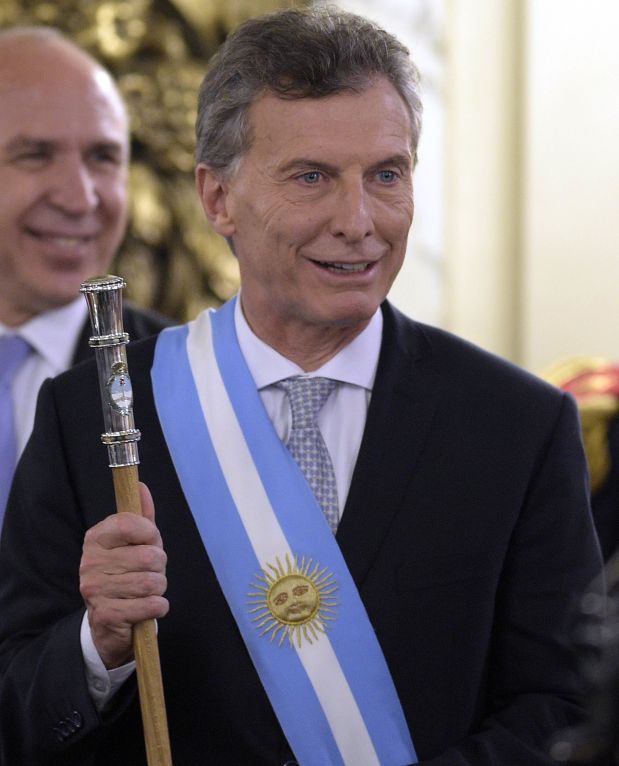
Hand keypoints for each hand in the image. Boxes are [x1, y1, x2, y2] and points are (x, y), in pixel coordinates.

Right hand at [79, 482, 168, 668]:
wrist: (109, 621)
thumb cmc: (126, 574)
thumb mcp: (134, 543)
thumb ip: (141, 517)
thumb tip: (141, 487)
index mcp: (96, 539)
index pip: (128, 523)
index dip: (150, 533)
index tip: (151, 541)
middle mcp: (90, 562)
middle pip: (148, 556)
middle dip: (159, 566)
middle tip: (150, 572)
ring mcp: (95, 590)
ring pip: (151, 582)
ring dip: (159, 588)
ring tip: (148, 590)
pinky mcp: (106, 615)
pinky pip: (150, 605)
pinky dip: (159, 606)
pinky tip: (149, 606)